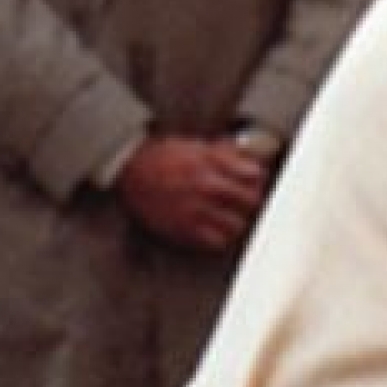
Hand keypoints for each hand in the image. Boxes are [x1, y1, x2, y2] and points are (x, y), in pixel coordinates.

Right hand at [114, 135, 269, 251]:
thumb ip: (224, 152)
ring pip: (237, 224)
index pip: (254, 175)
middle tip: (247, 200)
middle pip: (250, 201)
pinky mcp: (183, 228)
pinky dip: (222, 237)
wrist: (128, 171)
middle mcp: (205, 186)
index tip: (255, 180)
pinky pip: (216, 241)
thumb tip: (249, 157)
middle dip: (252, 200)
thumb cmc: (162, 156)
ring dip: (239, 220)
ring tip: (233, 216)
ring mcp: (195, 209)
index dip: (258, 178)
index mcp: (210, 163)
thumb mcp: (195, 145)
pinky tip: (218, 229)